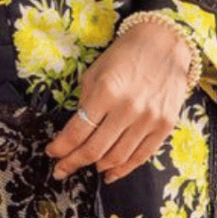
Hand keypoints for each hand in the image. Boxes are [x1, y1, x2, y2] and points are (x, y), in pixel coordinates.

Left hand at [46, 20, 194, 185]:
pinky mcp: (165, 126)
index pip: (78, 131)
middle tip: (60, 170)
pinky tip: (109, 174)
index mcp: (106, 91)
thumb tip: (75, 132)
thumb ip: (86, 101)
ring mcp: (148, 120)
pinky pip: (141, 156)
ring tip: (83, 168)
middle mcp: (128, 109)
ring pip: (117, 157)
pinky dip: (123, 169)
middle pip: (95, 149)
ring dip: (96, 167)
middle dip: (73, 163)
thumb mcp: (96, 71)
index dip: (62, 147)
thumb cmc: (124, 54)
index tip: (51, 152)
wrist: (164, 43)